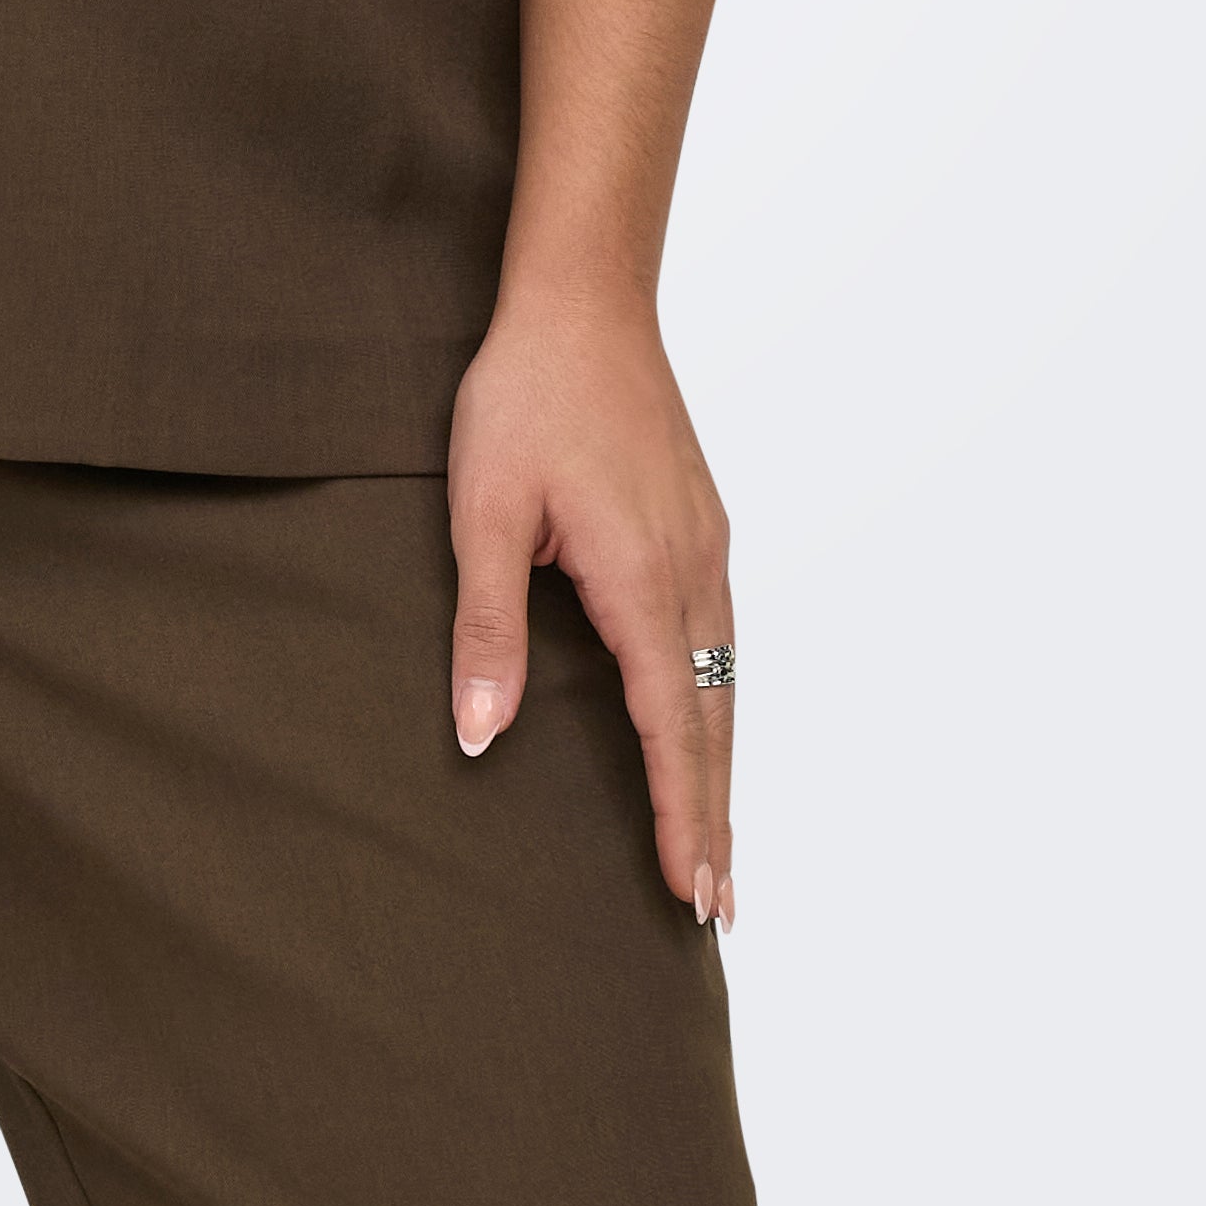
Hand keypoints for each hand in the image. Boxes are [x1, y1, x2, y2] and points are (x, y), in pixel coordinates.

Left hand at [445, 285, 736, 923]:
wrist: (584, 298)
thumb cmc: (524, 395)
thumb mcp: (483, 509)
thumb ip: (486, 626)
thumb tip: (479, 733)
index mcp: (640, 577)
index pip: (667, 726)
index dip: (679, 814)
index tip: (691, 890)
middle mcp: (691, 571)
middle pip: (713, 720)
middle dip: (716, 816)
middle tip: (719, 907)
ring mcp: (706, 545)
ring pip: (725, 682)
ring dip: (722, 765)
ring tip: (718, 843)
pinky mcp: (701, 523)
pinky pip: (721, 637)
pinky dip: (719, 703)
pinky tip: (704, 725)